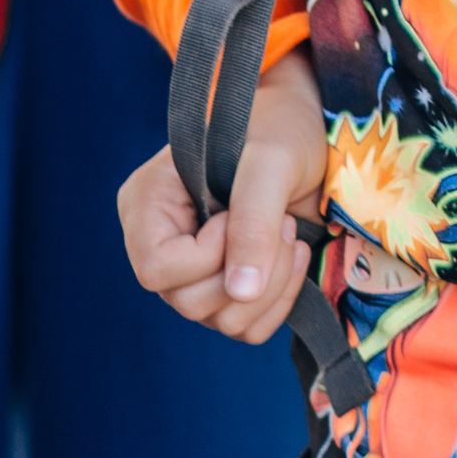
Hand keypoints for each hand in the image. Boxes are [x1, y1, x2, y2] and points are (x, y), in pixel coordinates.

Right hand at [120, 50, 328, 347]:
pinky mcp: (224, 290)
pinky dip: (280, 300)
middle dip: (251, 270)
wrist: (308, 135)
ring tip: (288, 230)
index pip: (156, 267)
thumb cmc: (279, 129)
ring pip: (221, 320)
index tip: (237, 214)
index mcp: (148, 203)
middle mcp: (160, 243)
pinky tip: (293, 255)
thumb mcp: (269, 161)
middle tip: (280, 222)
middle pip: (188, 302)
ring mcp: (191, 273)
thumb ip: (253, 221)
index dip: (207, 255)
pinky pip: (247, 328)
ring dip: (272, 284)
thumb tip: (242, 292)